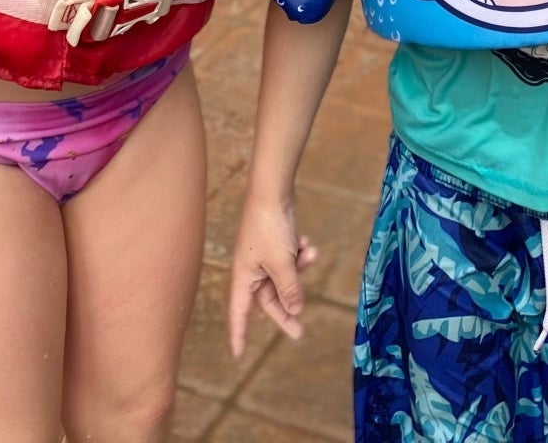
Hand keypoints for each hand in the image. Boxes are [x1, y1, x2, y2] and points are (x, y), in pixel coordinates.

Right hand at [227, 196, 318, 355]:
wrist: (273, 191)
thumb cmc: (269, 228)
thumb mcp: (282, 264)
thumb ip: (290, 290)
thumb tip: (296, 311)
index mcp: (244, 277)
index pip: (239, 313)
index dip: (239, 334)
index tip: (238, 355)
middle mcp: (251, 269)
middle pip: (268, 299)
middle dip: (287, 308)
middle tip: (300, 332)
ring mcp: (264, 257)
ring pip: (284, 278)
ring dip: (300, 269)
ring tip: (309, 252)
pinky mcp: (275, 245)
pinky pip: (290, 261)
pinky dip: (300, 255)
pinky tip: (306, 242)